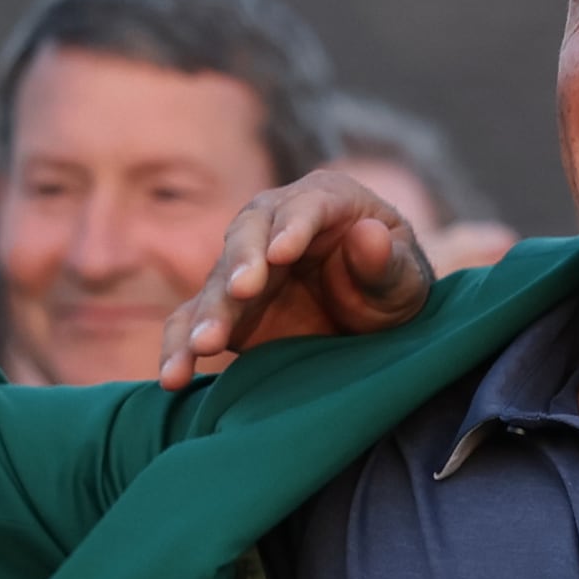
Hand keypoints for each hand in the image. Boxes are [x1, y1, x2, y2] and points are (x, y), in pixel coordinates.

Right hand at [156, 171, 436, 389]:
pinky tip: (173, 377)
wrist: (371, 325)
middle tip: (242, 291)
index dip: (293, 227)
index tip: (282, 252)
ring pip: (217, 281)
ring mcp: (245, 268)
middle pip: (248, 233)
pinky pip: (192, 324)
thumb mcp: (406, 282)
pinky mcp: (226, 311)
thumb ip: (388, 263)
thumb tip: (368, 236)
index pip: (305, 206)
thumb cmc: (392, 290)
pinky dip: (179, 348)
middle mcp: (275, 226)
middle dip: (242, 262)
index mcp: (326, 200)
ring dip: (208, 313)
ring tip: (204, 345)